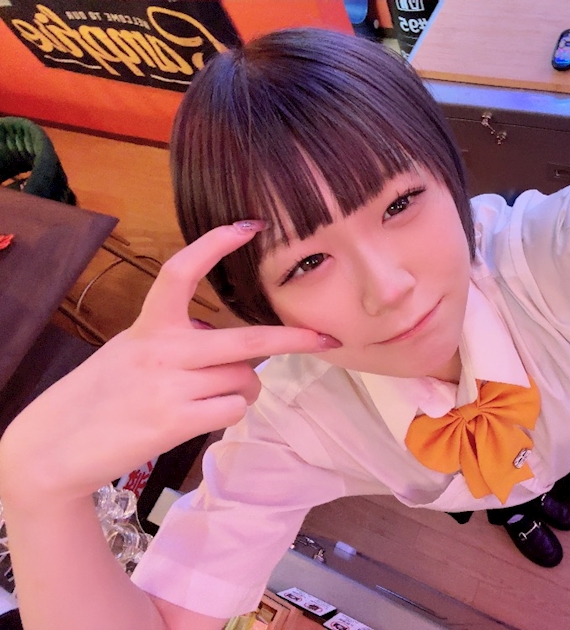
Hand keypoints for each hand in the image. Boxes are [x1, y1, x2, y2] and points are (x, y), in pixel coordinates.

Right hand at [0, 222, 336, 507]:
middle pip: (247, 341)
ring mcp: (170, 386)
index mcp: (149, 326)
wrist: (53, 449)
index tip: (249, 225)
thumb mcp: (131, 352)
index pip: (182, 271)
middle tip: (325, 338)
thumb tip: (236, 354)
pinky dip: (228, 413)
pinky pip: (232, 410)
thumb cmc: (99, 396)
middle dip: (293, 340)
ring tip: (208, 399)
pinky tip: (199, 418)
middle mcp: (162, 350)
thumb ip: (177, 343)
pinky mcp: (175, 421)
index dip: (216, 244)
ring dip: (242, 391)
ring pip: (245, 382)